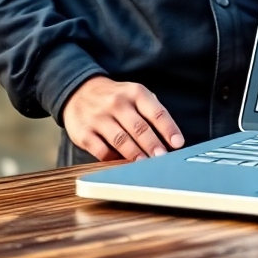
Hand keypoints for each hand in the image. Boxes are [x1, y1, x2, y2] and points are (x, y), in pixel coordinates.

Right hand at [62, 76, 184, 161]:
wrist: (79, 91)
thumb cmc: (115, 97)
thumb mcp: (134, 94)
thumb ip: (150, 111)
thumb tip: (169, 137)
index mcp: (135, 92)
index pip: (155, 112)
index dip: (168, 128)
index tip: (178, 143)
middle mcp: (117, 103)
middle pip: (139, 127)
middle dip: (152, 144)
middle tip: (163, 158)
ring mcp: (99, 118)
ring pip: (120, 139)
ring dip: (135, 154)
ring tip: (145, 166)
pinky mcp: (84, 133)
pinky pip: (101, 150)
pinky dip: (113, 159)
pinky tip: (122, 165)